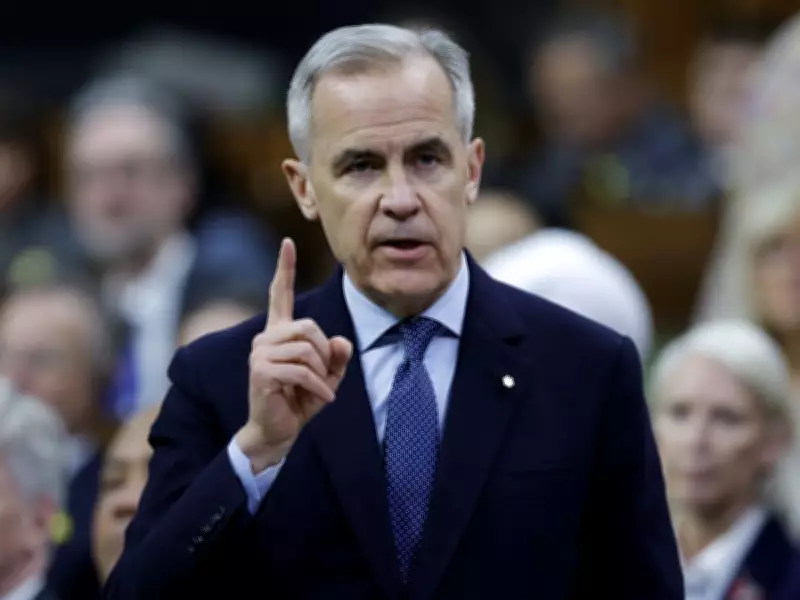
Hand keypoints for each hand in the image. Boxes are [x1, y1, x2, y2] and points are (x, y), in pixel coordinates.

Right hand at [236, 238, 352, 471]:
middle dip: (325, 352)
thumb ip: (337, 356)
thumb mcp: (328, 376)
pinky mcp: (260, 371)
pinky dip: (318, 386)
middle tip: (325, 375)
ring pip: (306, 349)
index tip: (288, 243)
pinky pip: (301, 370)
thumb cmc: (300, 400)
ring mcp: (260, 353)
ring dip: (321, 372)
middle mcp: (266, 338)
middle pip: (309, 327)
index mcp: (279, 333)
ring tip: (320, 389)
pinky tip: (321, 399)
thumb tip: (340, 341)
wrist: (277, 431)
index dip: (285, 269)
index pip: (281, 294)